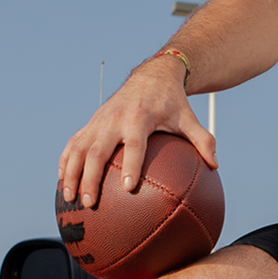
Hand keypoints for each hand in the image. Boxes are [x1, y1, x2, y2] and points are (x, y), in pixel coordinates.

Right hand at [57, 56, 216, 208]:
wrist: (151, 76)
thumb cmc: (173, 102)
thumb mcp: (189, 118)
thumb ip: (203, 141)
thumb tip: (216, 165)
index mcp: (140, 119)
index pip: (134, 145)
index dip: (132, 165)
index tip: (129, 187)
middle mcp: (115, 119)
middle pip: (97, 151)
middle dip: (90, 177)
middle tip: (90, 202)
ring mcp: (99, 121)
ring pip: (78, 148)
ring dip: (70, 173)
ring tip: (69, 198)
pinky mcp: (90, 122)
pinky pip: (72, 143)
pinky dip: (65, 162)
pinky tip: (61, 182)